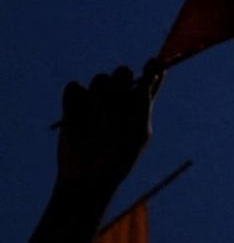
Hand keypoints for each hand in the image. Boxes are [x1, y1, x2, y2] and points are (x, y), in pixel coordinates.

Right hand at [55, 66, 155, 192]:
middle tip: (119, 98)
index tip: (153, 64)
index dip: (153, 67)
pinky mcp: (72, 105)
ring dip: (101, 95)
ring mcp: (95, 100)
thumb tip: (151, 75)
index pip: (150, 76)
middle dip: (122, 81)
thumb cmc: (119, 159)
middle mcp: (119, 98)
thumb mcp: (137, 133)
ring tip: (99, 121)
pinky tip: (78, 116)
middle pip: (123, 72)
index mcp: (140, 103)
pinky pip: (74, 87)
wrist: (88, 178)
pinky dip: (76, 98)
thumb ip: (143, 105)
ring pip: (100, 78)